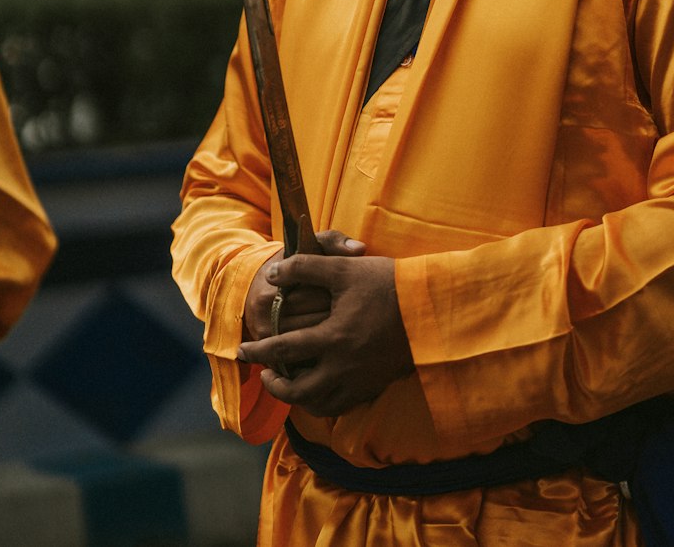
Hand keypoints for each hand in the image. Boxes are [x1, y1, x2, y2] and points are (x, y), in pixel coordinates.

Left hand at [238, 247, 413, 417]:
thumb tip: (273, 275)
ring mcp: (360, 381)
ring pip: (318, 404)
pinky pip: (341, 406)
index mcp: (332, 338)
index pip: (282, 351)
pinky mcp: (374, 385)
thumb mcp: (344, 268)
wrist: (432, 306)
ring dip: (296, 396)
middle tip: (261, 373)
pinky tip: (318, 389)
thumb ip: (305, 268)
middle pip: (296, 389)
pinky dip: (323, 402)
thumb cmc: (387, 284)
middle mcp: (343, 368)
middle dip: (273, 382)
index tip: (241, 351)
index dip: (257, 351)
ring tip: (287, 382)